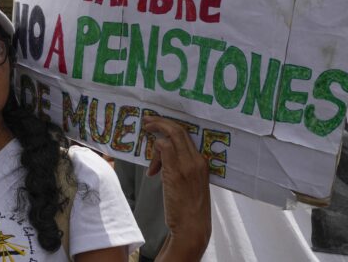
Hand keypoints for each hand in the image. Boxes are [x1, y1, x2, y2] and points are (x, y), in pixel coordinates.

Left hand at [145, 115, 210, 257]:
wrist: (192, 227)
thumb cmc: (189, 209)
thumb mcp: (191, 184)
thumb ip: (182, 169)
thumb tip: (163, 160)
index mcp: (202, 163)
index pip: (187, 135)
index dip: (170, 126)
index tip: (157, 124)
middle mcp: (197, 161)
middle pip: (179, 130)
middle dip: (161, 122)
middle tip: (147, 121)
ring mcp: (187, 166)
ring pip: (171, 136)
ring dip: (155, 134)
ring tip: (145, 142)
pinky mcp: (176, 173)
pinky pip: (164, 149)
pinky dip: (155, 151)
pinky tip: (152, 169)